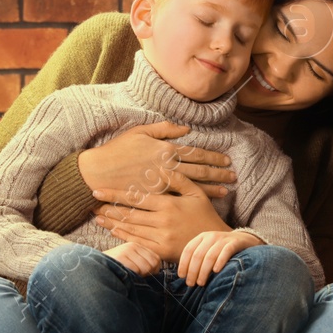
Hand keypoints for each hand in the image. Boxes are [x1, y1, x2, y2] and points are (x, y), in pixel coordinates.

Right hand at [78, 121, 235, 201]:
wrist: (98, 172)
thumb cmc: (118, 150)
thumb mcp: (140, 132)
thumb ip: (164, 128)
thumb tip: (186, 129)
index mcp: (165, 149)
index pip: (196, 153)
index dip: (213, 158)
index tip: (226, 161)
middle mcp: (167, 166)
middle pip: (199, 171)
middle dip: (218, 174)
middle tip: (233, 177)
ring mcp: (163, 183)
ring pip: (193, 186)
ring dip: (212, 189)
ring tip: (226, 192)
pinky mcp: (156, 197)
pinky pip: (179, 199)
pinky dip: (193, 200)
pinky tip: (204, 203)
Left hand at [94, 168, 233, 262]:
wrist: (215, 244)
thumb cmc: (205, 215)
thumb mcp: (196, 193)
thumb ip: (178, 179)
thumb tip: (160, 167)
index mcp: (168, 204)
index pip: (135, 198)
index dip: (114, 194)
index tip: (97, 191)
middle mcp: (162, 221)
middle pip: (129, 213)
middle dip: (108, 209)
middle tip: (92, 205)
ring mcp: (161, 237)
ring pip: (130, 228)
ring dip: (112, 223)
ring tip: (98, 218)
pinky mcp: (161, 251)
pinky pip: (138, 242)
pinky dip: (124, 236)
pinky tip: (114, 230)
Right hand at [103, 240, 160, 275]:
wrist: (93, 269)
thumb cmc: (114, 269)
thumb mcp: (130, 262)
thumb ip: (143, 262)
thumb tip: (157, 271)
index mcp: (137, 246)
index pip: (156, 259)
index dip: (153, 270)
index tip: (143, 274)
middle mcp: (132, 246)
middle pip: (153, 264)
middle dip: (147, 274)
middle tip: (135, 276)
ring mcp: (126, 250)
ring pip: (146, 268)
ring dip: (139, 276)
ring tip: (128, 275)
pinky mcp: (121, 257)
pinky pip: (136, 270)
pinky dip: (132, 277)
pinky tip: (124, 276)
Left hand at [178, 230, 260, 285]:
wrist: (245, 240)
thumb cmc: (222, 250)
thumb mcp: (209, 249)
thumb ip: (198, 257)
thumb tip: (184, 275)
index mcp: (202, 237)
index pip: (188, 250)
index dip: (183, 264)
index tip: (182, 276)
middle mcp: (211, 236)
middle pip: (198, 255)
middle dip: (192, 271)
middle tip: (191, 284)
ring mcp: (223, 239)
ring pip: (210, 256)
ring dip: (204, 271)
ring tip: (201, 283)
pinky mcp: (235, 243)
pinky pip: (226, 252)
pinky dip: (220, 262)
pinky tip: (216, 271)